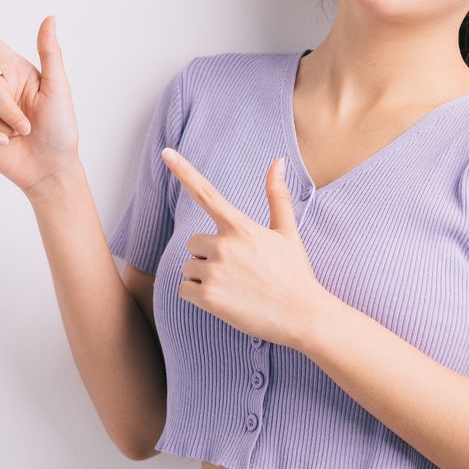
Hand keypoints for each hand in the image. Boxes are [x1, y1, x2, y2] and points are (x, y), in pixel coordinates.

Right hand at [0, 3, 80, 195]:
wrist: (51, 169)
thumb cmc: (61, 129)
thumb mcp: (59, 89)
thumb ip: (50, 53)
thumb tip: (50, 18)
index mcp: (18, 72)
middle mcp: (0, 88)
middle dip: (9, 109)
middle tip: (28, 127)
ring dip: (3, 125)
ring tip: (21, 136)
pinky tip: (3, 144)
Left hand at [162, 148, 334, 348]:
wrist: (301, 315)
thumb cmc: (294, 273)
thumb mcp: (287, 232)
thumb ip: (277, 196)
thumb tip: (278, 161)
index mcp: (241, 227)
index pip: (207, 194)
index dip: (184, 171)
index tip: (167, 153)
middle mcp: (224, 246)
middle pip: (192, 243)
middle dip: (206, 255)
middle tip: (236, 270)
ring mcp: (214, 272)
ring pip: (189, 268)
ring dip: (204, 278)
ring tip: (235, 287)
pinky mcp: (208, 298)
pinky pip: (184, 290)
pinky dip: (198, 297)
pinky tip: (225, 301)